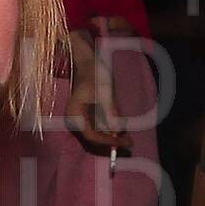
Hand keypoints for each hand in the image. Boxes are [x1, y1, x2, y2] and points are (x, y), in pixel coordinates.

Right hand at [63, 19, 125, 151]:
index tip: (125, 143)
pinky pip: (100, 128)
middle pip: (94, 139)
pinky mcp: (88, 116)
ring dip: (113, 137)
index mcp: (74, 114)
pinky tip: (122, 129)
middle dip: (112, 142)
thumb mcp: (105, 91)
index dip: (108, 142)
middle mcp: (75, 119)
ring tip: (128, 138)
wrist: (89, 62)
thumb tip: (116, 130)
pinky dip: (111, 130)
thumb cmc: (94, 73)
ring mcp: (81, 118)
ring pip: (98, 134)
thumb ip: (110, 111)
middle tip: (129, 143)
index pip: (91, 136)